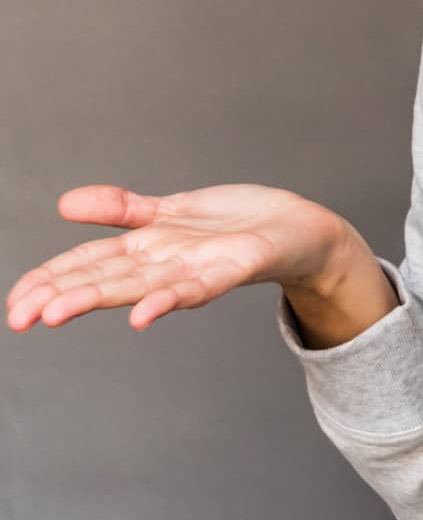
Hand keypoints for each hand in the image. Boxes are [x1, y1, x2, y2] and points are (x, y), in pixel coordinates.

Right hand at [6, 183, 352, 332]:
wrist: (297, 229)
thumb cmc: (235, 224)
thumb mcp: (170, 210)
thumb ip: (122, 209)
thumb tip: (66, 202)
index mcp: (147, 249)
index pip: (87, 265)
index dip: (49, 280)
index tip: (13, 302)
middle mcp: (165, 266)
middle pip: (105, 280)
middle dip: (60, 297)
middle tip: (19, 317)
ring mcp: (196, 270)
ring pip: (140, 287)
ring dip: (98, 300)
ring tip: (56, 313)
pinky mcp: (231, 268)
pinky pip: (196, 288)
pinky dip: (168, 301)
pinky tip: (142, 315)